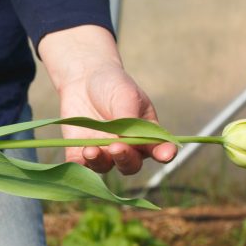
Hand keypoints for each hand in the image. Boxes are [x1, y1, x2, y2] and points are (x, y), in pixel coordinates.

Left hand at [38, 25, 176, 174]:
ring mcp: (103, 152)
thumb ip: (128, 119)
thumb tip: (126, 140)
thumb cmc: (112, 85)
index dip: (164, 154)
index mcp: (145, 134)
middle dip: (125, 159)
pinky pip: (80, 164)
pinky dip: (80, 163)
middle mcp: (126, 148)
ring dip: (100, 162)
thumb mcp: (125, 96)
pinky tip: (79, 156)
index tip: (166, 154)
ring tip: (90, 150)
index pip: (159, 149)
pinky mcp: (80, 151)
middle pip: (130, 164)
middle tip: (116, 147)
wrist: (84, 78)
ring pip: (105, 167)